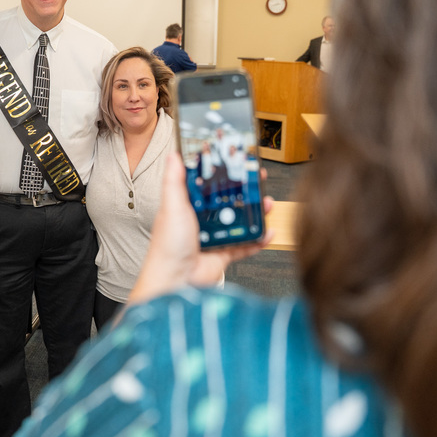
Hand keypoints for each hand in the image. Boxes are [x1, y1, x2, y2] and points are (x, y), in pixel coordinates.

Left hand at [127, 153, 273, 306]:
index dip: (221, 171)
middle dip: (244, 190)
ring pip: (240, 220)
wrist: (176, 282)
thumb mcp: (171, 205)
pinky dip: (259, 239)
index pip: (206, 182)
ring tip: (267, 203)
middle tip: (258, 179)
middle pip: (227, 199)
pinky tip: (269, 231)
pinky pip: (246, 244)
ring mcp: (214, 237)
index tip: (235, 160)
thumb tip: (174, 154)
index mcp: (186, 205)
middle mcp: (200, 220)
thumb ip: (174, 180)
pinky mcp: (224, 254)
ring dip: (255, 212)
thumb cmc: (168, 246)